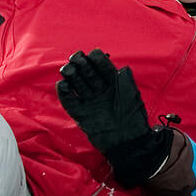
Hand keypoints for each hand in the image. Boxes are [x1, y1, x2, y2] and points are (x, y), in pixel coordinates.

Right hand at [57, 49, 170, 186]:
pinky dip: (65, 93)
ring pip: (78, 85)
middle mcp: (101, 91)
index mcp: (114, 85)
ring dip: (72, 75)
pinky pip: (70, 102)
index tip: (92, 54)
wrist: (127, 142)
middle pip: (88, 74)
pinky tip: (62, 84)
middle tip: (75, 57)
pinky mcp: (81, 114)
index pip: (103, 68)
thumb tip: (123, 67)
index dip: (98, 60)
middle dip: (82, 64)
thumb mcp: (132, 96)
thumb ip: (126, 80)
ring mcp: (91, 102)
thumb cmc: (133, 118)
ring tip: (67, 68)